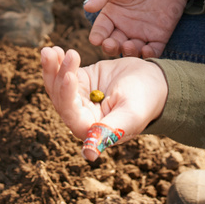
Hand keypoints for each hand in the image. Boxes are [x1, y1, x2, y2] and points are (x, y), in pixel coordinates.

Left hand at [41, 46, 167, 159]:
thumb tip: (89, 154)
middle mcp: (81, 116)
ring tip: (50, 50)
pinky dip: (57, 62)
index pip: (71, 113)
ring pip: (57, 84)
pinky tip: (55, 49)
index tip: (70, 75)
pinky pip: (64, 72)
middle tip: (59, 53)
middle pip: (59, 97)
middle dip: (57, 75)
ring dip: (52, 68)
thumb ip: (109, 131)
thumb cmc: (146, 100)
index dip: (67, 95)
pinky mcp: (81, 81)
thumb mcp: (130, 114)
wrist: (154, 81)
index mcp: (91, 129)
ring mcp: (79, 97)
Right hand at [85, 0, 200, 57]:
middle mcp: (124, 26)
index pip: (101, 30)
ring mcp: (141, 33)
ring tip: (129, 46)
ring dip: (128, 52)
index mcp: (112, 14)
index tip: (96, 40)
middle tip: (111, 45)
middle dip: (110, 47)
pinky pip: (153, 51)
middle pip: (113, 44)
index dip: (97, 36)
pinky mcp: (159, 37)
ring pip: (131, 51)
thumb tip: (87, 6)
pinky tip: (147, 50)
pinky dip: (149, 54)